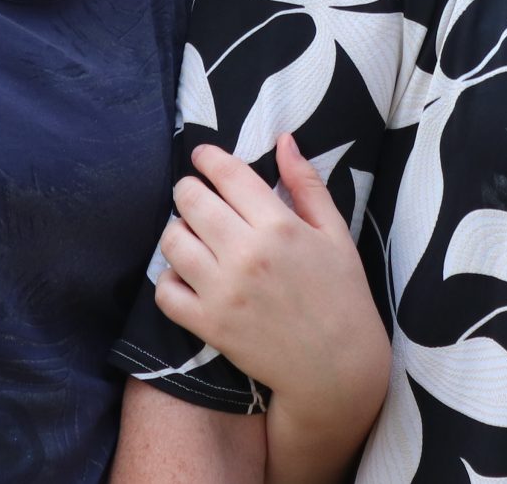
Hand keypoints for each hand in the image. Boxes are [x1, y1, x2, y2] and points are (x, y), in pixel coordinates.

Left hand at [155, 136, 387, 434]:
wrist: (336, 366)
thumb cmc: (341, 294)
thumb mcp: (335, 233)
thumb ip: (306, 184)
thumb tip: (284, 140)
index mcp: (279, 226)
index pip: (227, 174)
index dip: (208, 158)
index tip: (202, 156)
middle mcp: (246, 254)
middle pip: (190, 201)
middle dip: (188, 190)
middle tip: (196, 195)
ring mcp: (223, 292)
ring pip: (172, 241)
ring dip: (178, 232)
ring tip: (193, 236)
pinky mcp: (208, 326)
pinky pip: (165, 292)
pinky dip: (169, 280)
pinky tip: (187, 276)